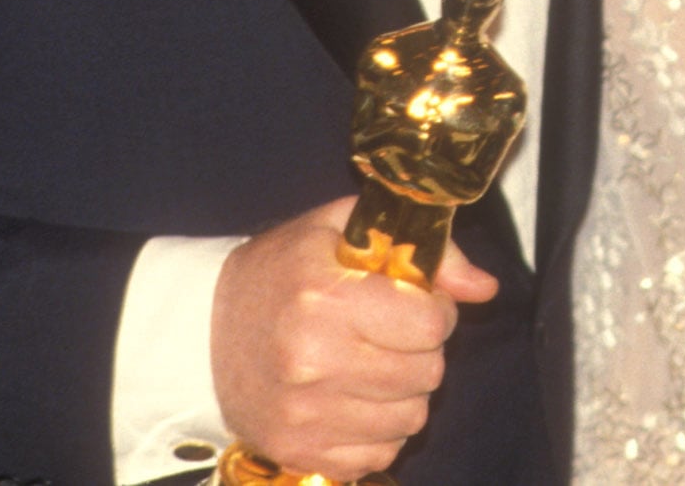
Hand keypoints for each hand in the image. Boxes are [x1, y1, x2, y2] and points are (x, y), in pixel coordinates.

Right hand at [210, 196, 499, 479]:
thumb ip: (428, 251)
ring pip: (412, 417)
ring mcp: (304, 415)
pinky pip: (381, 453)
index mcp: (326, 298)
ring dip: (405, 392)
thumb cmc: (280, 272)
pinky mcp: (299, 452)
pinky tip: (353, 399)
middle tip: (390, 334)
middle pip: (428, 374)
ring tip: (372, 365)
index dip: (434, 310)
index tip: (413, 302)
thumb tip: (486, 288)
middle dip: (422, 350)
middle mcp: (314, 362)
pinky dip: (379, 429)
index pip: (432, 325)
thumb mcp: (344, 230)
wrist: (198, 334)